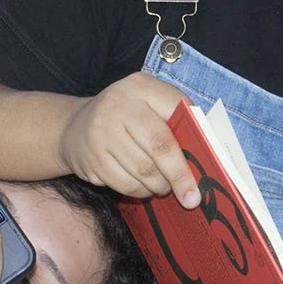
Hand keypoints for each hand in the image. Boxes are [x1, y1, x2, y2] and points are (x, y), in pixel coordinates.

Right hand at [56, 72, 198, 206]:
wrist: (73, 127)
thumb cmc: (125, 118)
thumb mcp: (147, 105)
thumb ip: (175, 120)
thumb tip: (208, 150)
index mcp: (140, 86)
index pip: (177, 111)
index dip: (195, 137)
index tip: (209, 163)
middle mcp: (118, 104)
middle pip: (160, 146)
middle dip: (180, 175)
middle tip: (192, 197)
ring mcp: (101, 132)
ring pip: (144, 171)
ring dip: (160, 185)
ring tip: (164, 187)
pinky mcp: (92, 158)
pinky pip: (126, 184)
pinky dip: (141, 191)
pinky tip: (144, 187)